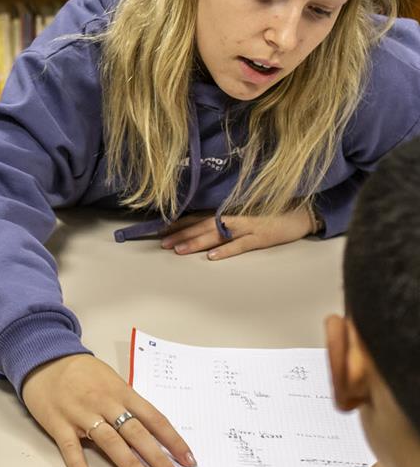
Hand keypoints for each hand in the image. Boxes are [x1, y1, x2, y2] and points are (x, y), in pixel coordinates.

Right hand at [22, 353, 195, 466]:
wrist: (44, 359)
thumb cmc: (81, 372)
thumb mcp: (111, 380)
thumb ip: (128, 403)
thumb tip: (152, 431)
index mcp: (121, 392)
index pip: (154, 418)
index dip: (173, 440)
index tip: (188, 460)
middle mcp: (105, 403)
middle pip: (136, 432)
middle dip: (158, 458)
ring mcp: (81, 414)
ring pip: (110, 442)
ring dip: (131, 465)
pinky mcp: (58, 423)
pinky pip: (70, 447)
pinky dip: (78, 466)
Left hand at [159, 207, 314, 260]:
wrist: (304, 211)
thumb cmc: (272, 211)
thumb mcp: (246, 210)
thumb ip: (226, 215)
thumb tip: (202, 222)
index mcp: (230, 210)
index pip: (199, 216)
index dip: (180, 223)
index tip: (161, 229)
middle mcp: (235, 216)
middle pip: (202, 226)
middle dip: (181, 234)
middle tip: (163, 243)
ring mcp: (248, 227)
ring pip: (216, 235)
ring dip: (196, 242)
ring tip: (179, 250)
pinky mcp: (261, 237)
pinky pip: (240, 245)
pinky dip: (225, 250)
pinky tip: (211, 257)